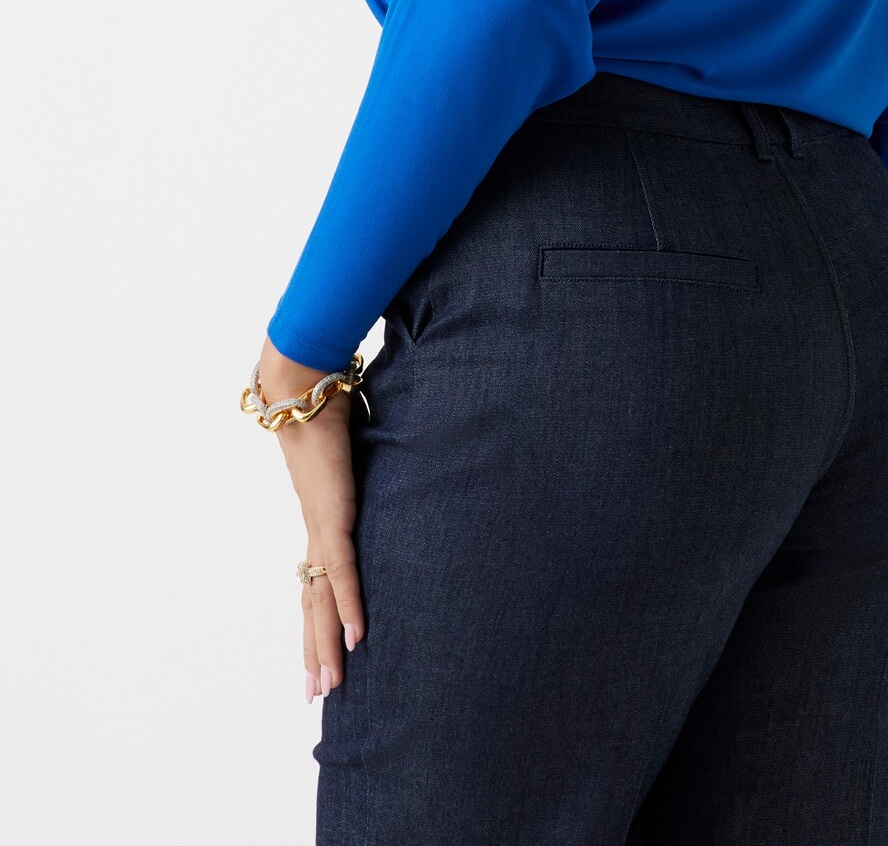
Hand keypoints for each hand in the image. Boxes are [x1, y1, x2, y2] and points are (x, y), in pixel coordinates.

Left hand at [257, 339, 366, 702]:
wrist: (302, 385)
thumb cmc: (327, 402)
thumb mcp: (358, 438)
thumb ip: (373, 450)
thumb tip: (395, 439)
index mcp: (323, 516)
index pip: (319, 579)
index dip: (320, 617)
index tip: (322, 652)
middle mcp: (318, 529)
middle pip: (314, 602)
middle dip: (314, 649)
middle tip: (316, 694)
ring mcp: (323, 525)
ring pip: (323, 600)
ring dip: (324, 645)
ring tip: (325, 685)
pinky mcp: (334, 515)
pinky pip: (345, 571)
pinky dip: (351, 606)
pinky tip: (357, 638)